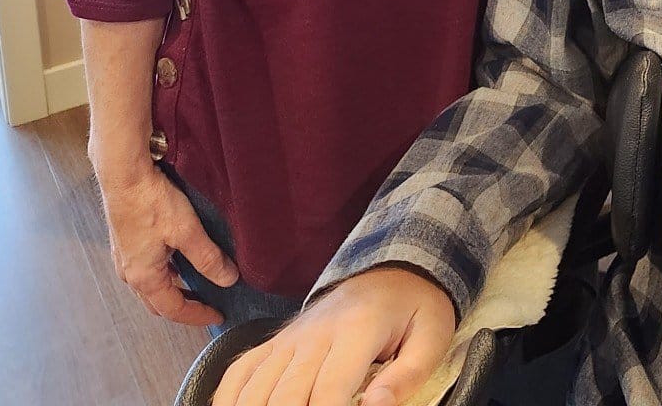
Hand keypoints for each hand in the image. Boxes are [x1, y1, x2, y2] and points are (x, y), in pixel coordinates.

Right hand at [94, 160, 237, 325]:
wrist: (123, 176)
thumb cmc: (152, 203)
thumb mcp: (187, 231)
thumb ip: (208, 258)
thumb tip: (228, 280)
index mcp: (144, 277)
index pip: (173, 309)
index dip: (197, 316)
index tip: (219, 316)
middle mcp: (130, 273)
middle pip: (159, 303)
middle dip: (184, 308)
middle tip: (210, 306)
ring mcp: (125, 259)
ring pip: (152, 287)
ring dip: (174, 291)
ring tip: (199, 286)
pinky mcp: (126, 244)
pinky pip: (147, 271)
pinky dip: (166, 276)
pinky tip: (180, 263)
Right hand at [211, 266, 454, 405]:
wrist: (392, 270)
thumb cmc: (415, 308)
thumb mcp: (432, 336)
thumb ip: (407, 375)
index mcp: (357, 329)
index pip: (328, 391)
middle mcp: (315, 332)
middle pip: (284, 395)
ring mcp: (290, 336)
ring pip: (254, 388)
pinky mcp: (276, 341)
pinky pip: (239, 372)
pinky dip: (229, 400)